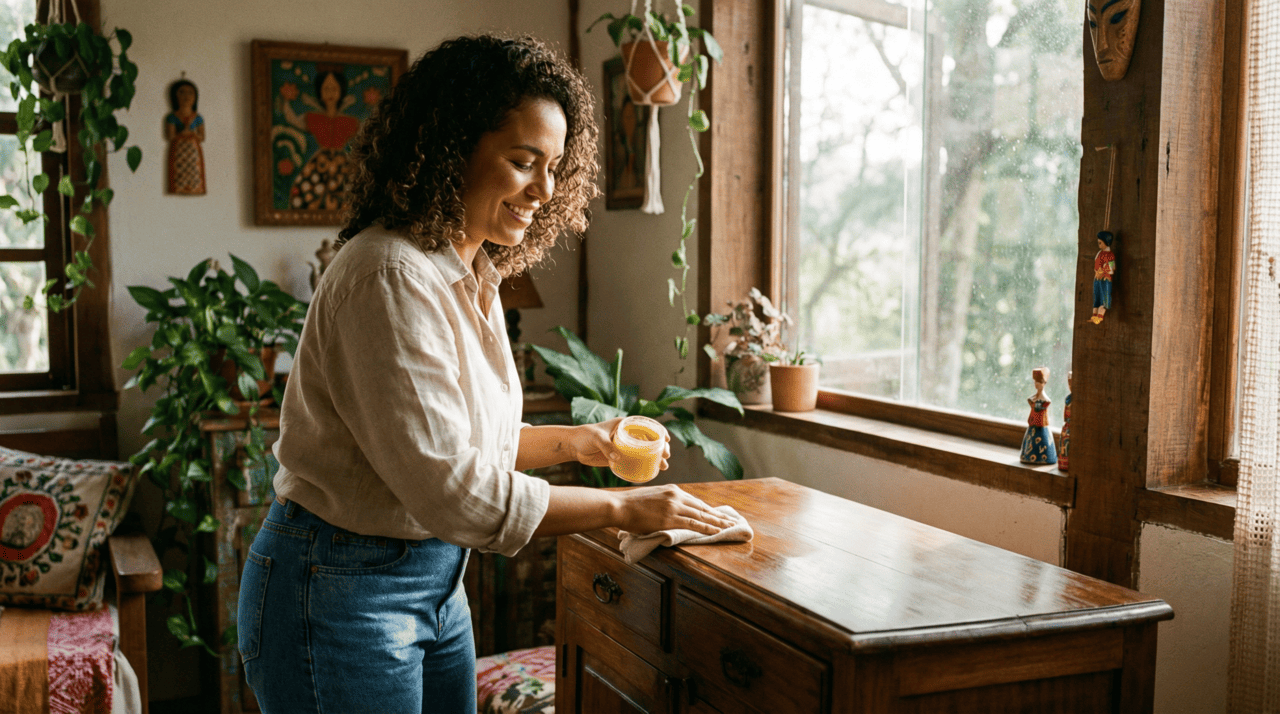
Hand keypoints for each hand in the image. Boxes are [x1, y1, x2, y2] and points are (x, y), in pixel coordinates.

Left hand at [571, 418, 670, 469]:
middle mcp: (627, 435)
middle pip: (650, 440)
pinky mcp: (619, 458)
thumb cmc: (584, 436)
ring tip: (663, 467)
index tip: (666, 439)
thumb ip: (606, 446)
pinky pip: (635, 461)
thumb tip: (618, 458)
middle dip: (661, 448)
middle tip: (666, 456)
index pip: (646, 425)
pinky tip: (651, 472)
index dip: (659, 431)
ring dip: (656, 459)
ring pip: (645, 452)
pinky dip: (644, 466)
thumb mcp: (596, 437)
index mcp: (624, 425)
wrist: (573, 446)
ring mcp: (624, 447)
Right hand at [614, 485, 735, 535]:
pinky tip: (717, 531)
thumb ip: (665, 502)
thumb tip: (671, 511)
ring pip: (702, 516)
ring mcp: (674, 507)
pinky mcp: (670, 519)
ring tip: (730, 527)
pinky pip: (693, 524)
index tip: (718, 515)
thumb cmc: (631, 504)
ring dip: (718, 523)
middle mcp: (676, 496)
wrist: (619, 505)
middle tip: (732, 521)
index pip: (696, 501)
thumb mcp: (652, 497)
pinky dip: (707, 528)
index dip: (709, 510)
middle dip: (718, 515)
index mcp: (673, 490)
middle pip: (703, 507)